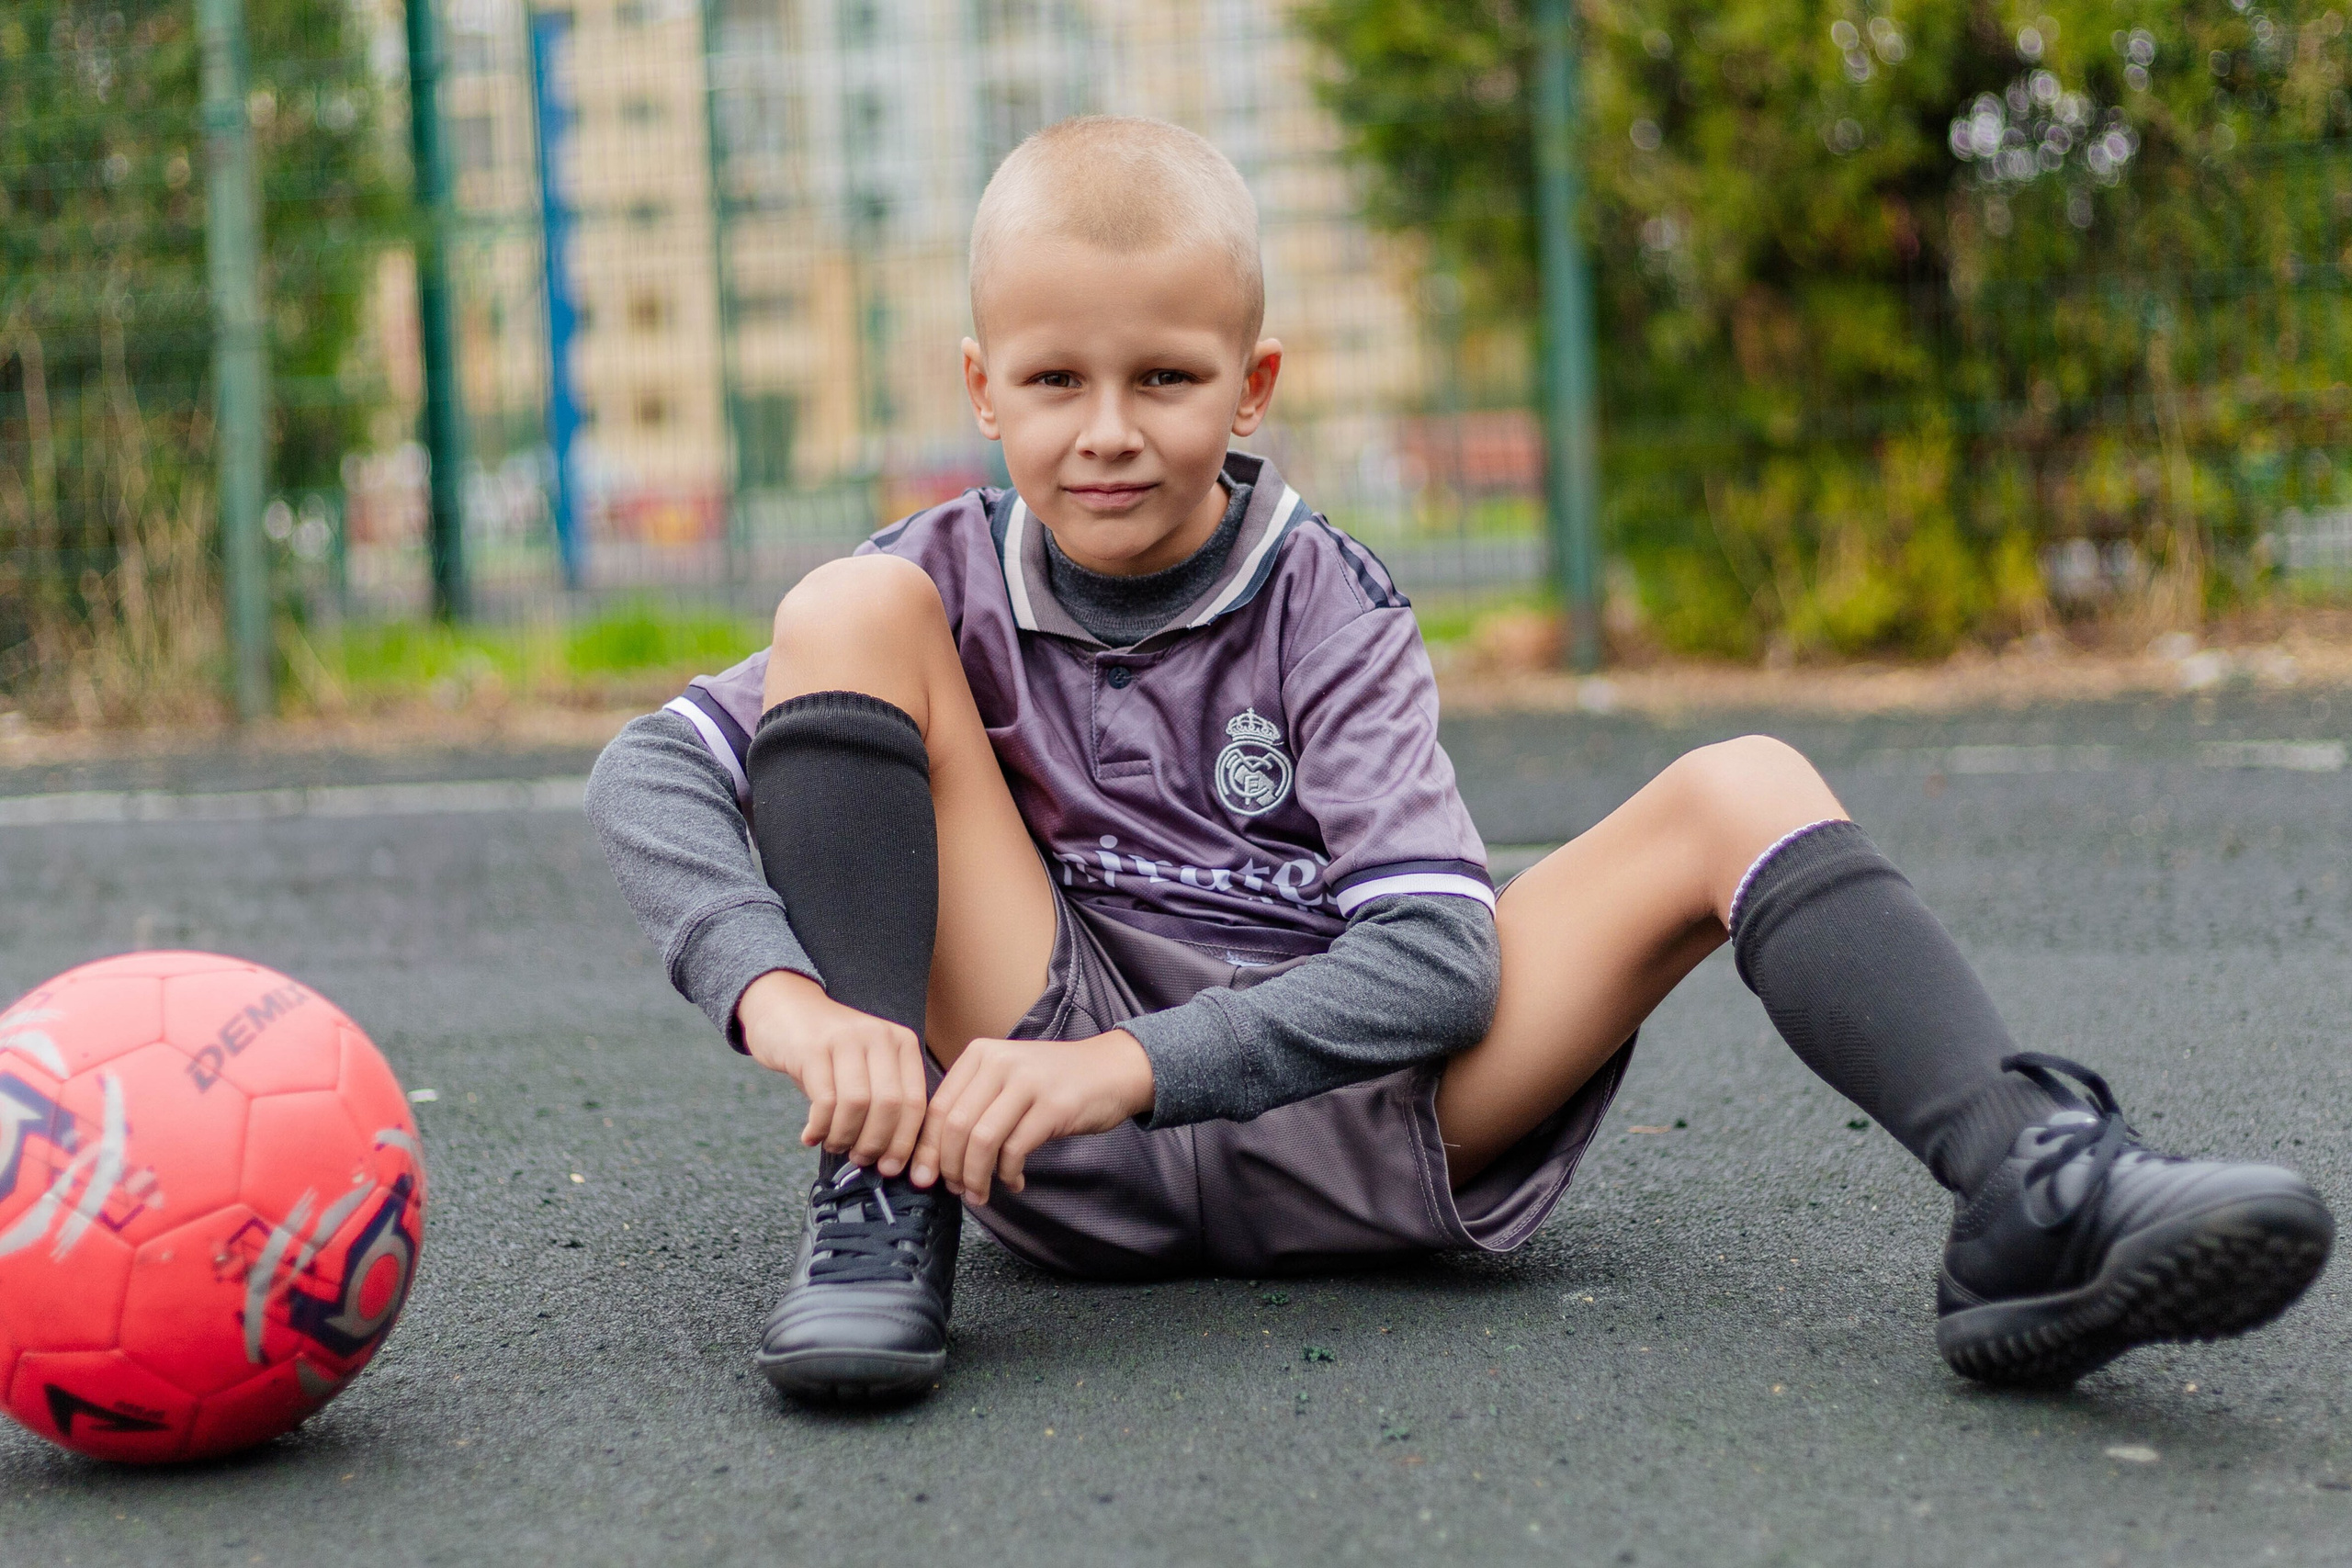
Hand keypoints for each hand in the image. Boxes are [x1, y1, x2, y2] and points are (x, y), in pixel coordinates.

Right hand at [735, 970, 928, 1175]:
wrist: (785, 1007)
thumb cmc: (830, 1051)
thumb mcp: (865, 1067)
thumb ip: (882, 1102)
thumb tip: (892, 1159)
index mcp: (902, 1043)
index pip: (916, 1102)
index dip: (905, 1142)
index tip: (892, 1168)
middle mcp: (879, 1036)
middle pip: (889, 1105)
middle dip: (876, 1142)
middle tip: (860, 1160)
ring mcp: (846, 1038)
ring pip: (858, 1104)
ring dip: (845, 1136)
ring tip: (835, 1145)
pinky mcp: (813, 1047)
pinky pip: (825, 1100)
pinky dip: (820, 1127)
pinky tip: (811, 1136)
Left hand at [909, 1031, 1154, 1203]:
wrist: (1112, 1069)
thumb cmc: (1053, 1081)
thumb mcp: (1006, 1078)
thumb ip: (972, 1105)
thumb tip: (933, 1156)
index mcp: (980, 1053)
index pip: (937, 1107)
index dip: (927, 1149)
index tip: (924, 1178)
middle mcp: (1000, 1062)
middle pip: (955, 1126)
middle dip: (949, 1168)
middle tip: (956, 1191)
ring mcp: (1028, 1082)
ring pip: (981, 1140)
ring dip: (976, 1177)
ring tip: (980, 1194)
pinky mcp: (1053, 1106)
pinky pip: (1015, 1150)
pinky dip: (1008, 1175)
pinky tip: (1014, 1182)